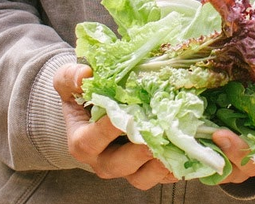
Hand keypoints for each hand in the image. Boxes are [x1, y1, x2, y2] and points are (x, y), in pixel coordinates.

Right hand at [53, 63, 176, 189]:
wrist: (95, 107)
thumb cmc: (82, 93)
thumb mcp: (69, 81)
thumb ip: (71, 77)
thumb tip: (85, 75)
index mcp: (82, 142)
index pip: (91, 141)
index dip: (108, 130)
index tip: (126, 115)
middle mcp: (102, 161)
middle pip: (118, 165)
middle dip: (139, 151)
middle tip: (156, 132)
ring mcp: (125, 169)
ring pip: (141, 177)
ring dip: (159, 164)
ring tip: (175, 144)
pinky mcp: (144, 170)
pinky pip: (159, 178)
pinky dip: (174, 168)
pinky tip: (186, 150)